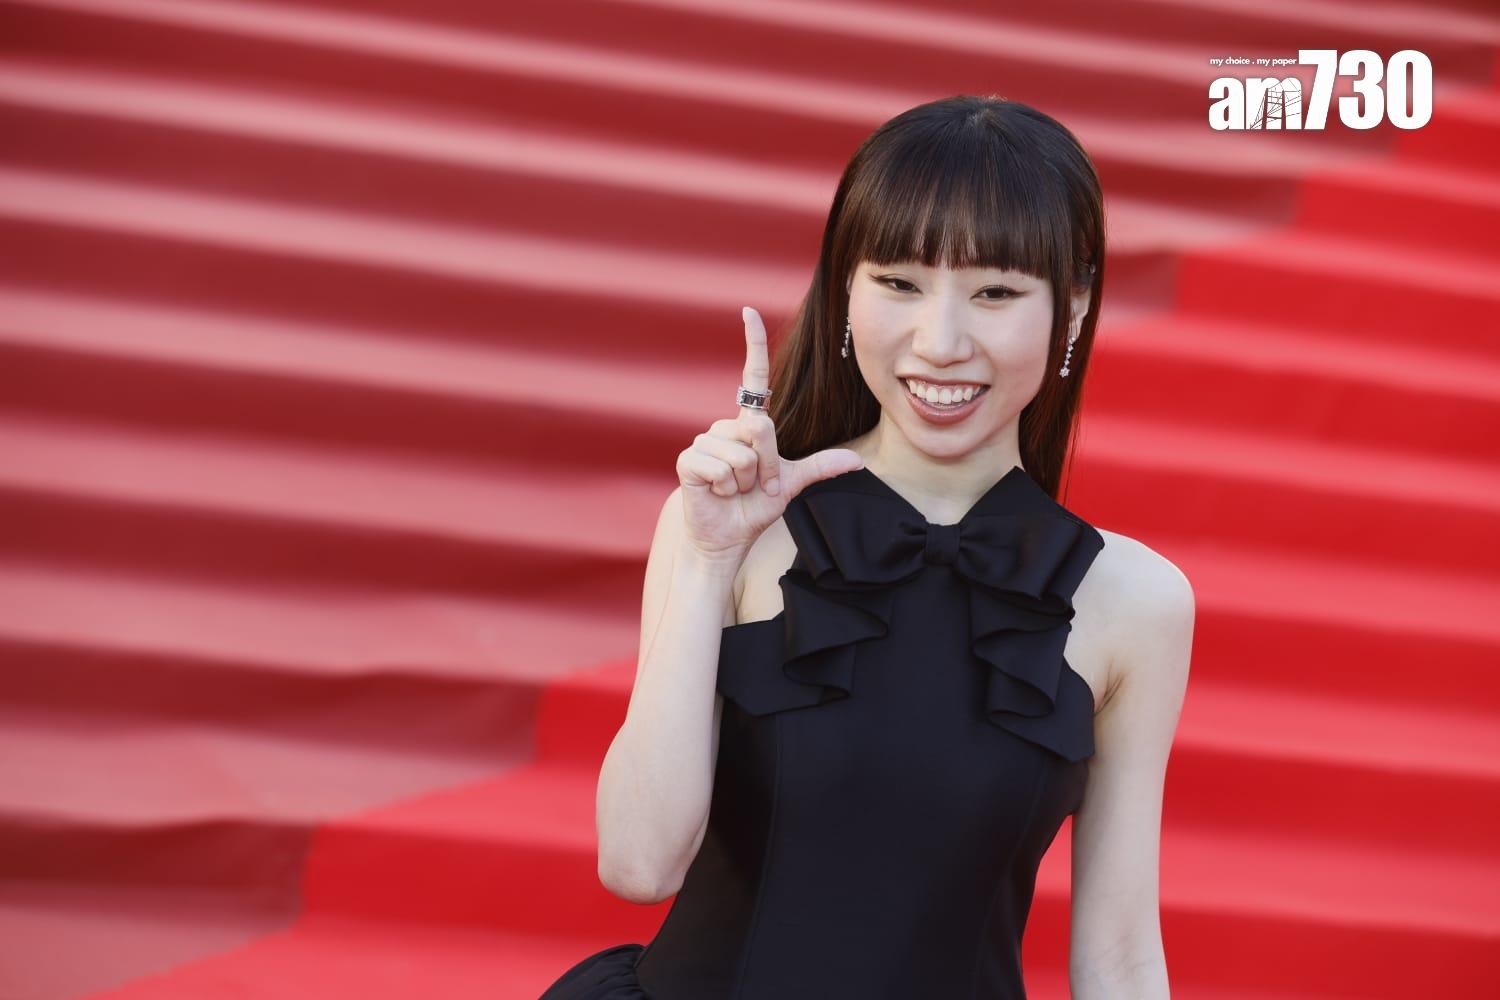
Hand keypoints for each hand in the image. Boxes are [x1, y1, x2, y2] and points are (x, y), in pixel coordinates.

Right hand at [676, 306, 865, 564]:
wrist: (727, 536)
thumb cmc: (755, 507)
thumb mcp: (793, 484)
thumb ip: (821, 467)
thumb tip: (859, 461)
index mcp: (749, 426)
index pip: (754, 377)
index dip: (753, 344)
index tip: (749, 311)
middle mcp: (726, 427)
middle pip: (760, 429)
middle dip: (767, 466)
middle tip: (757, 486)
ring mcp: (704, 441)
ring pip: (742, 454)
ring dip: (746, 482)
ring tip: (734, 490)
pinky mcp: (688, 460)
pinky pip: (720, 467)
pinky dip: (726, 488)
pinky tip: (717, 493)